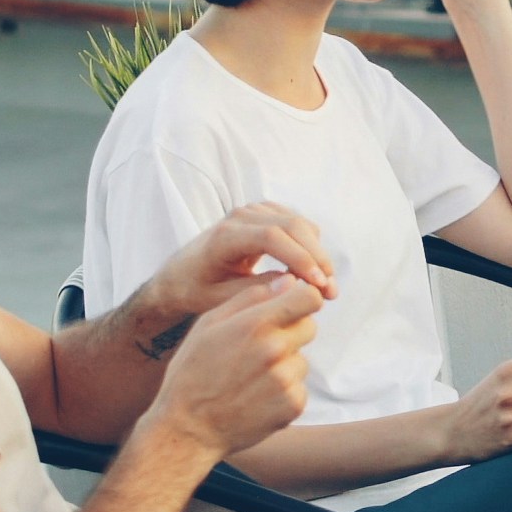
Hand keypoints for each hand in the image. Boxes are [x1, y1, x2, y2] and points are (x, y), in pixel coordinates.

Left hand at [141, 204, 334, 317]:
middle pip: (293, 226)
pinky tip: (312, 274)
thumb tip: (294, 284)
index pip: (272, 236)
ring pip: (301, 224)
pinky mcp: (265, 214)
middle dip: (318, 258)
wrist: (181, 274)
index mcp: (224, 236)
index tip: (318, 284)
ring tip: (325, 287)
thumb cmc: (195, 290)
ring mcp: (254, 212)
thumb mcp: (220, 300)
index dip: (300, 258)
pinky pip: (299, 225)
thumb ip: (255, 292)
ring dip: (318, 254)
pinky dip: (311, 247)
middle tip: (331, 292)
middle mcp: (240, 216)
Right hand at [148, 275, 321, 455]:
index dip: (303, 298)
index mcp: (255, 325)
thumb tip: (288, 280)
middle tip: (258, 349)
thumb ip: (250, 298)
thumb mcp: (208, 326)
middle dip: (290, 332)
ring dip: (284, 365)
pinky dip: (283, 392)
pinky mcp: (293, 405)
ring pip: (301, 360)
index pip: (308, 297)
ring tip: (250, 379)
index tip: (294, 304)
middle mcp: (275, 350)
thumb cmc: (193, 372)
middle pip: (309, 326)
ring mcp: (286, 380)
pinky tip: (255, 398)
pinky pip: (299, 388)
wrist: (187, 430)